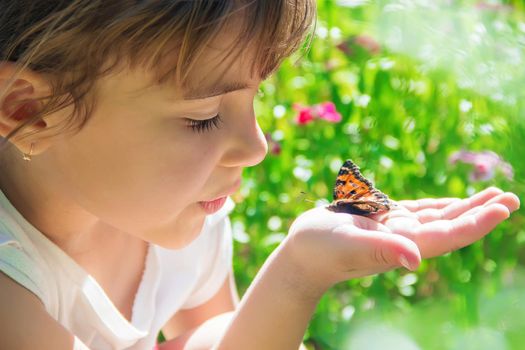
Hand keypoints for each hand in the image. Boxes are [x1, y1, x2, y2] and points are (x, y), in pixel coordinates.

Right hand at [285, 187, 519, 291]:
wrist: (302, 254)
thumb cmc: (319, 250)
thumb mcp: (348, 244)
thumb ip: (381, 249)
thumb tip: (415, 260)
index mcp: (402, 246)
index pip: (448, 235)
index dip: (477, 223)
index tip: (502, 207)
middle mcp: (405, 240)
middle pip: (452, 226)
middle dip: (481, 212)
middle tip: (510, 197)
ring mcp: (395, 231)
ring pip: (439, 216)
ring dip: (466, 206)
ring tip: (493, 195)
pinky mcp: (383, 221)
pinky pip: (419, 211)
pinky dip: (439, 206)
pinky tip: (452, 203)